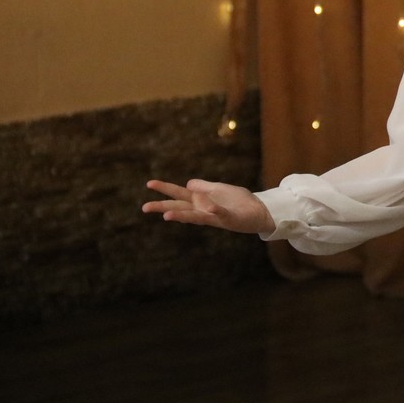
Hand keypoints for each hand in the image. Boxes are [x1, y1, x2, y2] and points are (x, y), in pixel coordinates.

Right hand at [142, 179, 275, 235]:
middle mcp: (204, 210)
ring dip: (181, 216)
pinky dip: (216, 211)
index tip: (149, 183)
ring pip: (195, 216)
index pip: (179, 194)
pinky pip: (221, 214)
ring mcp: (215, 216)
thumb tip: (187, 184)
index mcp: (200, 200)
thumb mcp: (218, 189)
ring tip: (166, 216)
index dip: (165, 188)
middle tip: (145, 207)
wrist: (259, 211)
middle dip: (163, 207)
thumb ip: (203, 187)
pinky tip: (210, 207)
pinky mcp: (229, 219)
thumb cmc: (238, 201)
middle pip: (180, 208)